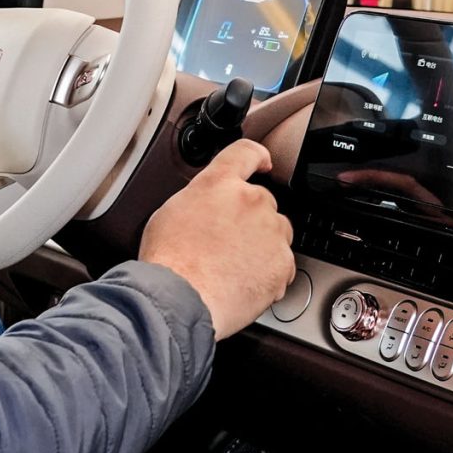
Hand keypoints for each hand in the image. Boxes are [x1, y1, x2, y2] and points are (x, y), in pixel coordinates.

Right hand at [141, 139, 296, 340]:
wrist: (182, 299)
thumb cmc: (169, 262)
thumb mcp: (171, 212)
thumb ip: (200, 198)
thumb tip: (206, 205)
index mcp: (220, 184)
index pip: (246, 152)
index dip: (257, 156)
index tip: (263, 163)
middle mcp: (251, 201)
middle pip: (262, 202)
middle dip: (249, 221)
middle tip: (226, 244)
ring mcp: (270, 232)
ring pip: (276, 234)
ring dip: (261, 246)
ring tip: (232, 268)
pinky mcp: (282, 263)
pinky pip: (281, 265)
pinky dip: (267, 274)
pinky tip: (242, 283)